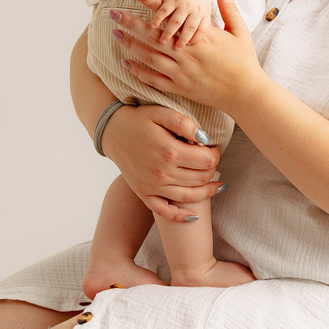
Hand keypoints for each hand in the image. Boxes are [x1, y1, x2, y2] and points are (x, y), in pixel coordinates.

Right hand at [99, 102, 224, 224]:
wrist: (112, 131)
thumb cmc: (138, 120)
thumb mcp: (160, 112)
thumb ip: (184, 123)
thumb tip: (204, 138)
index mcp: (169, 152)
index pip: (206, 160)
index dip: (215, 154)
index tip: (213, 149)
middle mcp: (162, 173)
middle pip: (201, 178)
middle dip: (212, 170)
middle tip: (211, 162)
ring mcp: (153, 187)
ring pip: (189, 196)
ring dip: (207, 191)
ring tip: (216, 185)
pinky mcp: (144, 194)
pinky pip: (165, 212)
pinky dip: (181, 216)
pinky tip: (194, 215)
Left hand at [111, 0, 266, 115]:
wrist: (246, 93)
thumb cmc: (245, 61)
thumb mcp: (239, 31)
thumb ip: (228, 7)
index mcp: (200, 36)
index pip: (171, 14)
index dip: (152, 2)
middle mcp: (187, 53)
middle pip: (153, 35)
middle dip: (130, 22)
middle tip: (112, 13)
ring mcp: (182, 72)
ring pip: (149, 56)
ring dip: (130, 44)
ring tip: (114, 34)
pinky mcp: (181, 88)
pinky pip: (154, 79)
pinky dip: (138, 71)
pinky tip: (125, 63)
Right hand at [138, 0, 211, 48]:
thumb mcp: (205, 8)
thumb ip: (204, 23)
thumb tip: (205, 45)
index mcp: (205, 12)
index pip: (202, 30)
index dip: (196, 40)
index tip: (189, 48)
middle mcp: (195, 8)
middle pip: (190, 28)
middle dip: (182, 40)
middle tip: (176, 51)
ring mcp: (184, 3)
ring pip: (176, 22)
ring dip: (168, 33)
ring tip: (162, 42)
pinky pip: (164, 11)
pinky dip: (158, 19)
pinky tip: (153, 27)